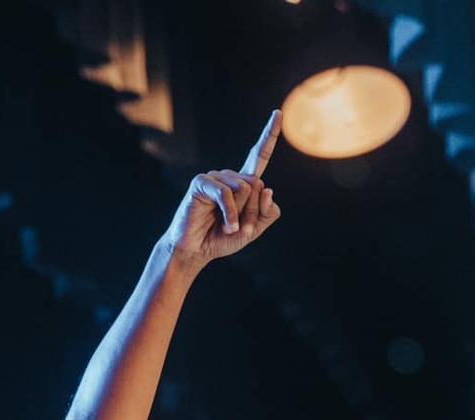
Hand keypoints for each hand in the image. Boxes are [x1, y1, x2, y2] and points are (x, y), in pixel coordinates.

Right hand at [162, 111, 281, 272]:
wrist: (195, 250)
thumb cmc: (222, 238)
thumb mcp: (254, 229)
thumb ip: (268, 212)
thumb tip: (268, 189)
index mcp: (243, 183)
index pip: (259, 157)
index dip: (269, 136)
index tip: (278, 113)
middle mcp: (230, 176)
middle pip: (258, 185)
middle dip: (254, 211)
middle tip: (243, 230)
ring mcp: (215, 177)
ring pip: (245, 189)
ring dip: (243, 214)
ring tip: (231, 228)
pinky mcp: (202, 182)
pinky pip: (226, 193)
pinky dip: (230, 213)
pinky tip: (227, 227)